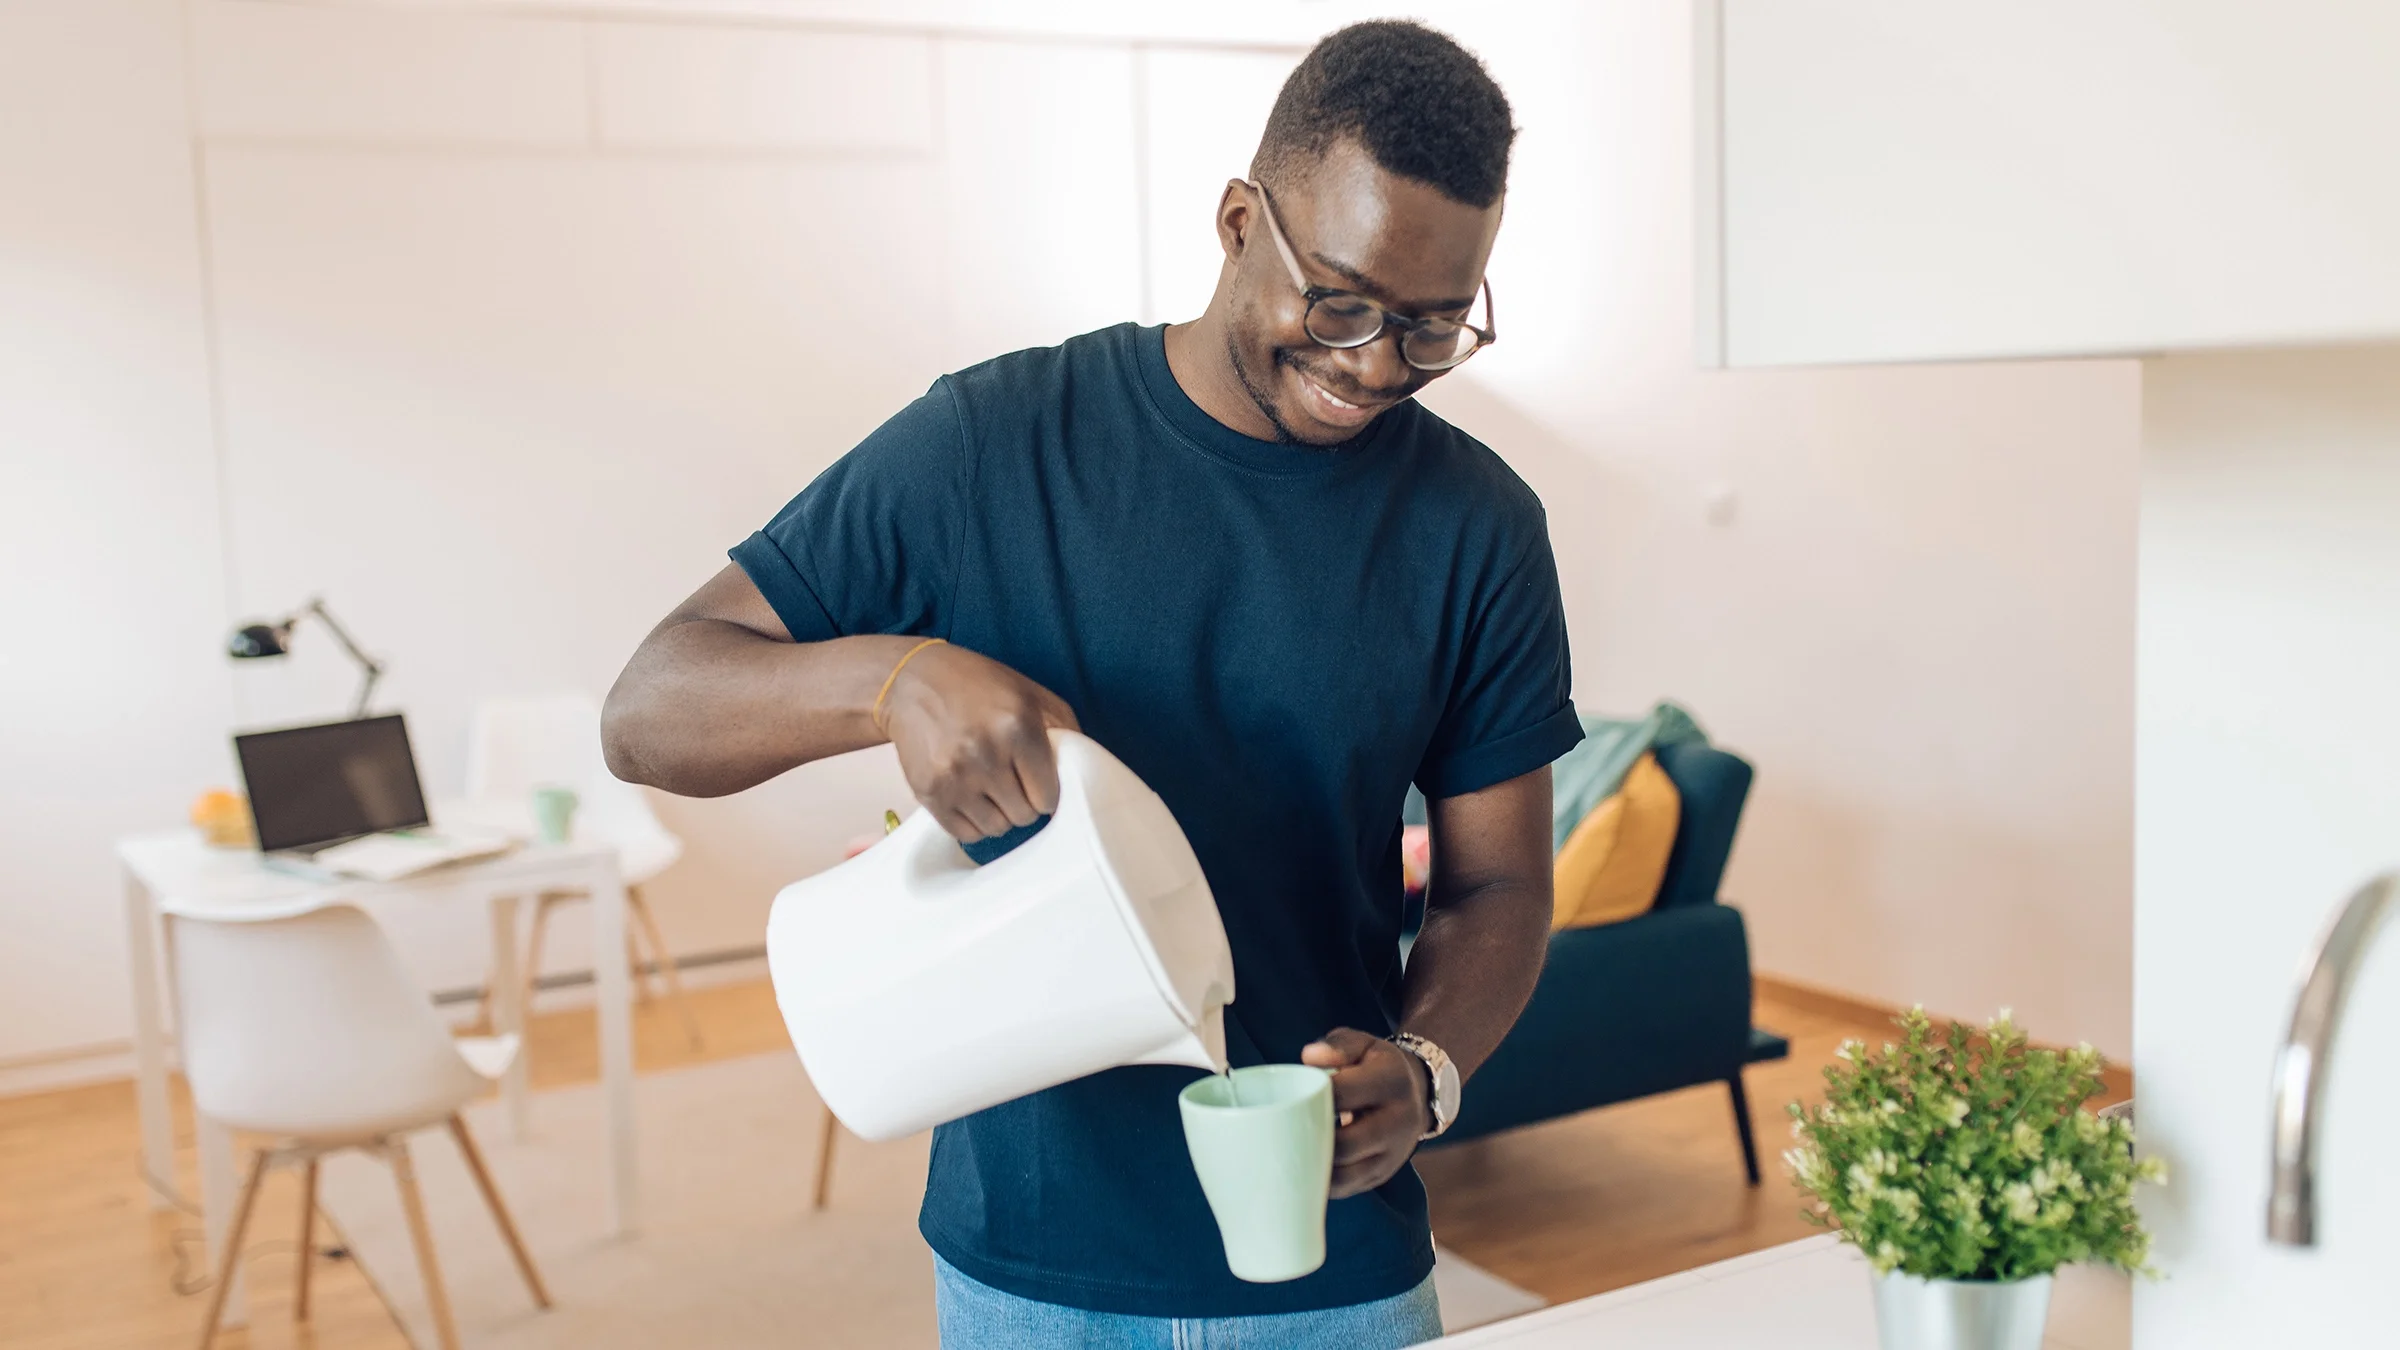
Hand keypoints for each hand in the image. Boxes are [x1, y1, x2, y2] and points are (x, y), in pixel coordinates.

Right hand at [881, 642, 1079, 841]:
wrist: (910, 682)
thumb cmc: (977, 686)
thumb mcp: (1030, 694)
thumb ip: (1065, 731)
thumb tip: (1084, 774)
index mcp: (1017, 727)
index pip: (1049, 797)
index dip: (1046, 791)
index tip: (1037, 781)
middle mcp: (985, 754)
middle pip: (1024, 816)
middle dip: (1024, 802)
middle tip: (1012, 781)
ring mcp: (954, 776)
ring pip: (997, 829)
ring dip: (999, 814)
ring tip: (991, 787)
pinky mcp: (928, 792)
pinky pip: (965, 833)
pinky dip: (973, 822)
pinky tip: (971, 796)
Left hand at [1302, 1028, 1429, 1198]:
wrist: (1418, 1094)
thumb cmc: (1376, 1066)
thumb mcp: (1363, 1044)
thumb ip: (1337, 1046)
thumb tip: (1309, 1057)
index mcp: (1392, 1082)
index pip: (1343, 1095)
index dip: (1310, 1098)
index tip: (1290, 1097)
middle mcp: (1399, 1122)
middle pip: (1344, 1144)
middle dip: (1308, 1139)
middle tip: (1283, 1130)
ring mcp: (1393, 1155)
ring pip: (1343, 1175)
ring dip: (1312, 1166)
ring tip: (1291, 1150)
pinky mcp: (1381, 1175)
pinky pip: (1345, 1188)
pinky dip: (1320, 1182)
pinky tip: (1303, 1166)